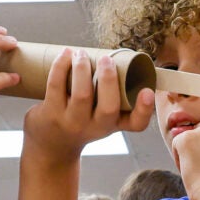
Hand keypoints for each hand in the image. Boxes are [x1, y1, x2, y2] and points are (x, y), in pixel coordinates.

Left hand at [22, 48, 153, 165]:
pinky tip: (65, 54)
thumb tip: (117, 56)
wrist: (51, 146)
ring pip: (81, 94)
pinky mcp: (51, 113)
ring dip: (82, 68)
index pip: (136, 124)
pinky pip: (56, 85)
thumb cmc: (81, 124)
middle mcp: (95, 127)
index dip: (144, 109)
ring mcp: (72, 122)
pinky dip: (61, 66)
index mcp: (113, 125)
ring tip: (81, 53)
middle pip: (108, 108)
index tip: (147, 92)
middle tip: (106, 59)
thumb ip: (113, 95)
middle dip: (108, 79)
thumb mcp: (102, 119)